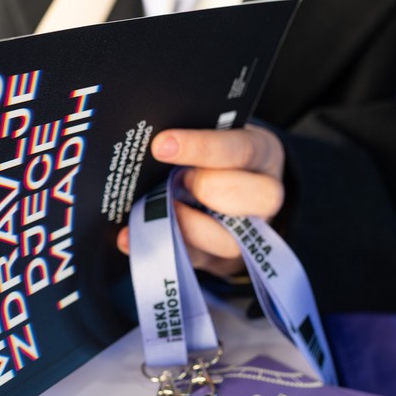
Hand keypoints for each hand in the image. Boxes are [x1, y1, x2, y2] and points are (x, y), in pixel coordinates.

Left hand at [117, 124, 285, 277]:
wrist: (229, 187)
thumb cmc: (214, 155)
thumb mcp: (214, 135)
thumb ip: (193, 136)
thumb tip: (152, 143)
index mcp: (263, 153)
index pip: (239, 149)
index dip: (201, 148)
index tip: (161, 146)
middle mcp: (266, 196)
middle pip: (254, 198)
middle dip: (205, 189)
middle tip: (176, 180)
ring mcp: (251, 234)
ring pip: (229, 241)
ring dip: (184, 225)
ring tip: (152, 209)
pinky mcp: (225, 261)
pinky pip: (197, 260)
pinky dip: (161, 248)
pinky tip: (130, 237)